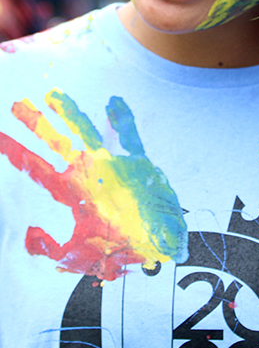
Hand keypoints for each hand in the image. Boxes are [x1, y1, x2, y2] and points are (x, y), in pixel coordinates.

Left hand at [0, 90, 186, 280]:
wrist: (155, 244)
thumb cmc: (117, 249)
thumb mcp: (76, 254)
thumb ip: (49, 247)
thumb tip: (28, 234)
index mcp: (72, 193)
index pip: (36, 168)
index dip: (15, 152)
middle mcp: (87, 174)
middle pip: (56, 143)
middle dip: (36, 124)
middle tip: (16, 104)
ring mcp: (112, 166)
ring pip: (86, 132)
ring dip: (71, 113)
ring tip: (53, 93)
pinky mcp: (137, 164)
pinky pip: (129, 137)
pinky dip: (123, 119)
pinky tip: (114, 102)